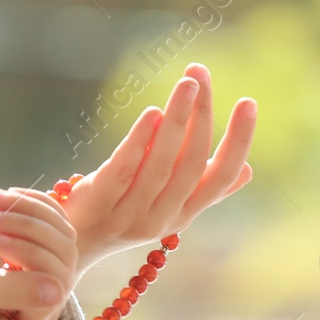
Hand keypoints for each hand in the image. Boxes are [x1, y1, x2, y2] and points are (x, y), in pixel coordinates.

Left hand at [0, 62, 255, 270]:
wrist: (71, 245)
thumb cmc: (124, 213)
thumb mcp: (168, 204)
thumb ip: (202, 187)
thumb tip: (248, 171)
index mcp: (185, 213)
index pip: (221, 176)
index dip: (238, 141)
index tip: (248, 103)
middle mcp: (163, 217)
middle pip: (191, 162)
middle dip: (202, 115)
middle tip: (201, 75)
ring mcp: (131, 214)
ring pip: (162, 164)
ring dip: (177, 120)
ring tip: (186, 83)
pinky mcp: (101, 204)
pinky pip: (124, 170)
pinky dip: (139, 141)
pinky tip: (151, 112)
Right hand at [0, 203, 74, 319]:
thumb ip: (12, 291)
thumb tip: (58, 293)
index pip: (57, 284)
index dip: (34, 256)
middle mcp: (34, 298)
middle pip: (63, 255)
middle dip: (29, 228)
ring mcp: (34, 271)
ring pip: (60, 233)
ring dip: (26, 211)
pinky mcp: (29, 244)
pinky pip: (50, 218)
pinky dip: (27, 201)